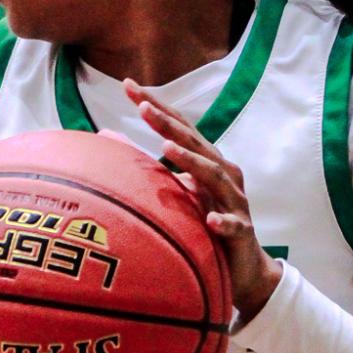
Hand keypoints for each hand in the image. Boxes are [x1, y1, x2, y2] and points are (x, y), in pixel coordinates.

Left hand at [126, 80, 280, 325]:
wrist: (245, 266)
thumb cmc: (209, 224)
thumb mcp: (180, 193)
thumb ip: (151, 167)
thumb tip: (107, 138)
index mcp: (207, 163)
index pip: (180, 127)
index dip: (157, 106)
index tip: (129, 86)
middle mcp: (223, 175)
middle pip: (196, 143)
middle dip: (169, 124)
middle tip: (143, 106)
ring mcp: (234, 203)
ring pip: (215, 177)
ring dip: (193, 162)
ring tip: (168, 148)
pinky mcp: (241, 232)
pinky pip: (232, 226)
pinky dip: (223, 221)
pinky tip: (210, 219)